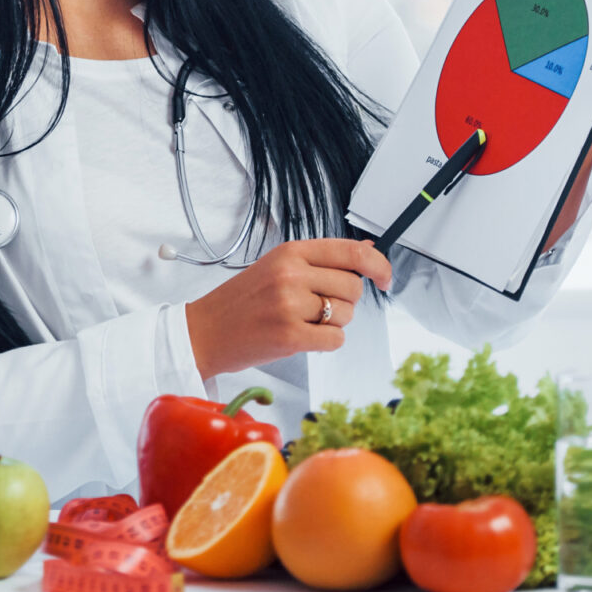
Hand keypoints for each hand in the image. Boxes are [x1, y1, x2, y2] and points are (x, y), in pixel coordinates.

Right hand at [185, 239, 391, 378]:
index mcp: (290, 251)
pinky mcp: (290, 336)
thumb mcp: (278, 266)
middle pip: (354, 287)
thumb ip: (321, 260)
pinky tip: (302, 338)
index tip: (386, 278)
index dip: (378, 264)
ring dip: (333, 324)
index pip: (352, 251)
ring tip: (301, 322)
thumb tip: (368, 248)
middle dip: (345, 302)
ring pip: (347, 315)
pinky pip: (335, 340)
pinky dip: (326, 343)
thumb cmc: (242, 301)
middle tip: (317, 308)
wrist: (205, 332)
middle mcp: (291, 274)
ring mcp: (290, 305)